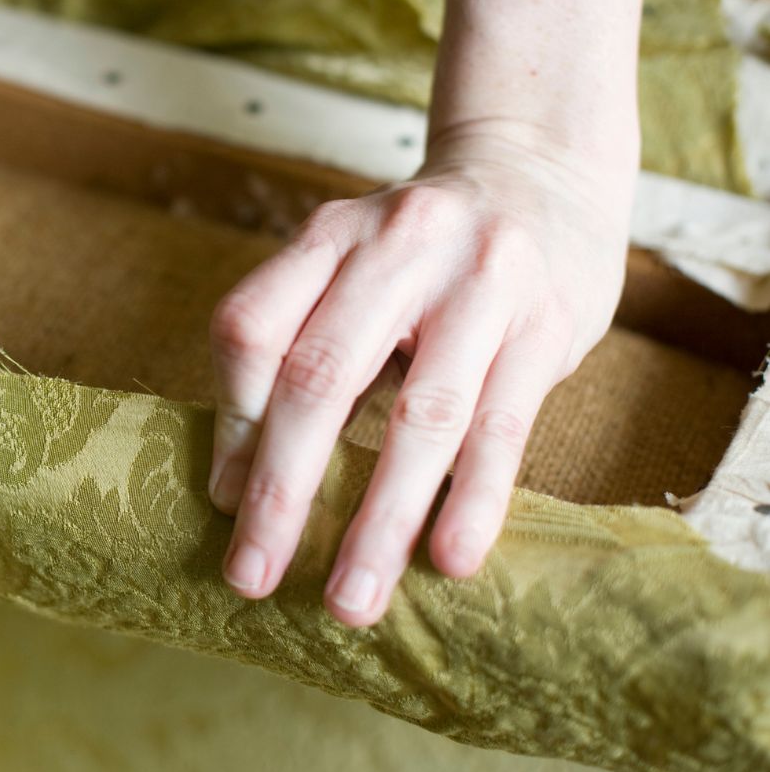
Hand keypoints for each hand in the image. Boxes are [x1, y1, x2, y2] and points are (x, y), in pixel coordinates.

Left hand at [209, 127, 630, 625]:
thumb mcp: (346, 268)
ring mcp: (479, 282)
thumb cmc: (418, 252)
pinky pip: (503, 426)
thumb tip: (235, 486)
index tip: (225, 504)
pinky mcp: (547, 324)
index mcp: (328, 236)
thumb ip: (294, 350)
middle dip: (281, 490)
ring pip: (420, 417)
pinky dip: (471, 499)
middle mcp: (398, 247)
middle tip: (251, 576)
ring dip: (380, 521)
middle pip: (320, 378)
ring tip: (352, 601)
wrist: (541, 171)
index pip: (251, 330)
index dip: (231, 424)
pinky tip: (448, 560)